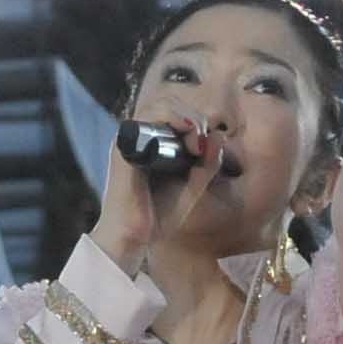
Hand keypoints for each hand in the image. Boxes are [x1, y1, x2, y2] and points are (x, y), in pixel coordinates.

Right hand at [96, 115, 232, 273]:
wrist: (132, 238)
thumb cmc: (157, 216)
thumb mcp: (192, 188)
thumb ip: (207, 165)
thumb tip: (219, 135)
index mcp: (153, 146)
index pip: (176, 114)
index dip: (195, 120)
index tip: (205, 147)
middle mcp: (139, 139)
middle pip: (168, 104)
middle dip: (192, 116)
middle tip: (201, 143)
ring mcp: (129, 141)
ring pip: (157, 106)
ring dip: (183, 115)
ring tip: (195, 137)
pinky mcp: (123, 147)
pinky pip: (144, 119)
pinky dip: (167, 117)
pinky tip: (184, 129)